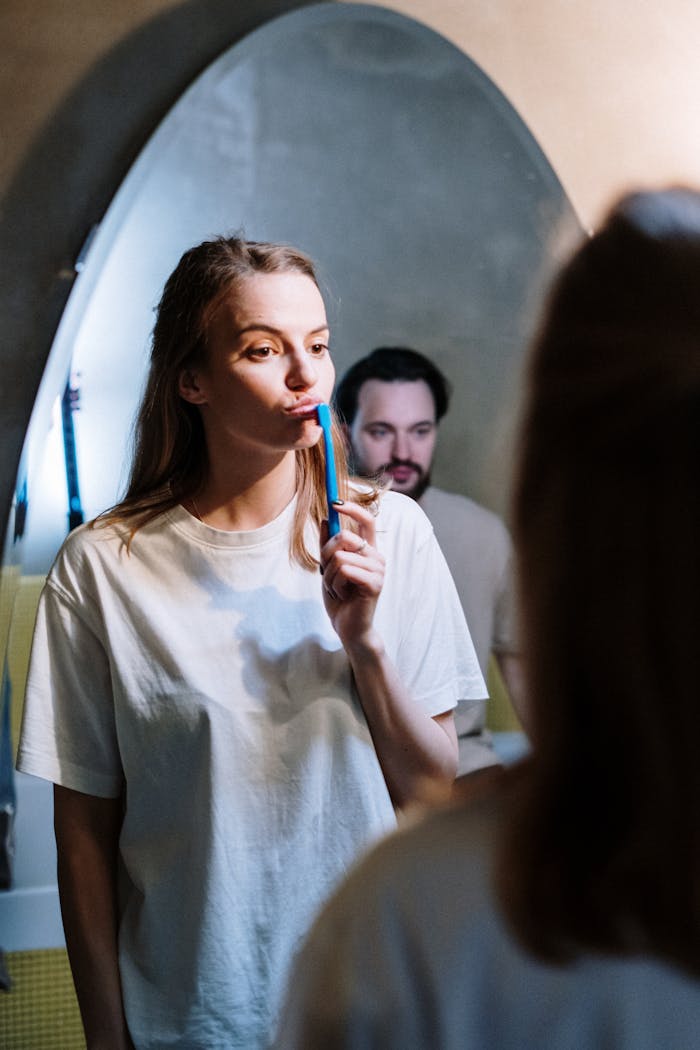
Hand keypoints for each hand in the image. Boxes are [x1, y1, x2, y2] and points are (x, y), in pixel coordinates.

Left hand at [319, 499, 384, 648]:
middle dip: (326, 554)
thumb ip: (327, 545)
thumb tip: (324, 519)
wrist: (347, 626)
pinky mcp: (375, 583)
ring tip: (338, 589)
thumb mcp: (328, 568)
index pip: (367, 520)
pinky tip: (343, 595)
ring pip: (339, 557)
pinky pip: (344, 571)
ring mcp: (378, 569)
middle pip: (344, 536)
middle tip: (329, 574)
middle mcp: (376, 556)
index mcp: (368, 550)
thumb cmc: (340, 598)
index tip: (334, 502)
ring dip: (330, 576)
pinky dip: (335, 584)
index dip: (352, 508)